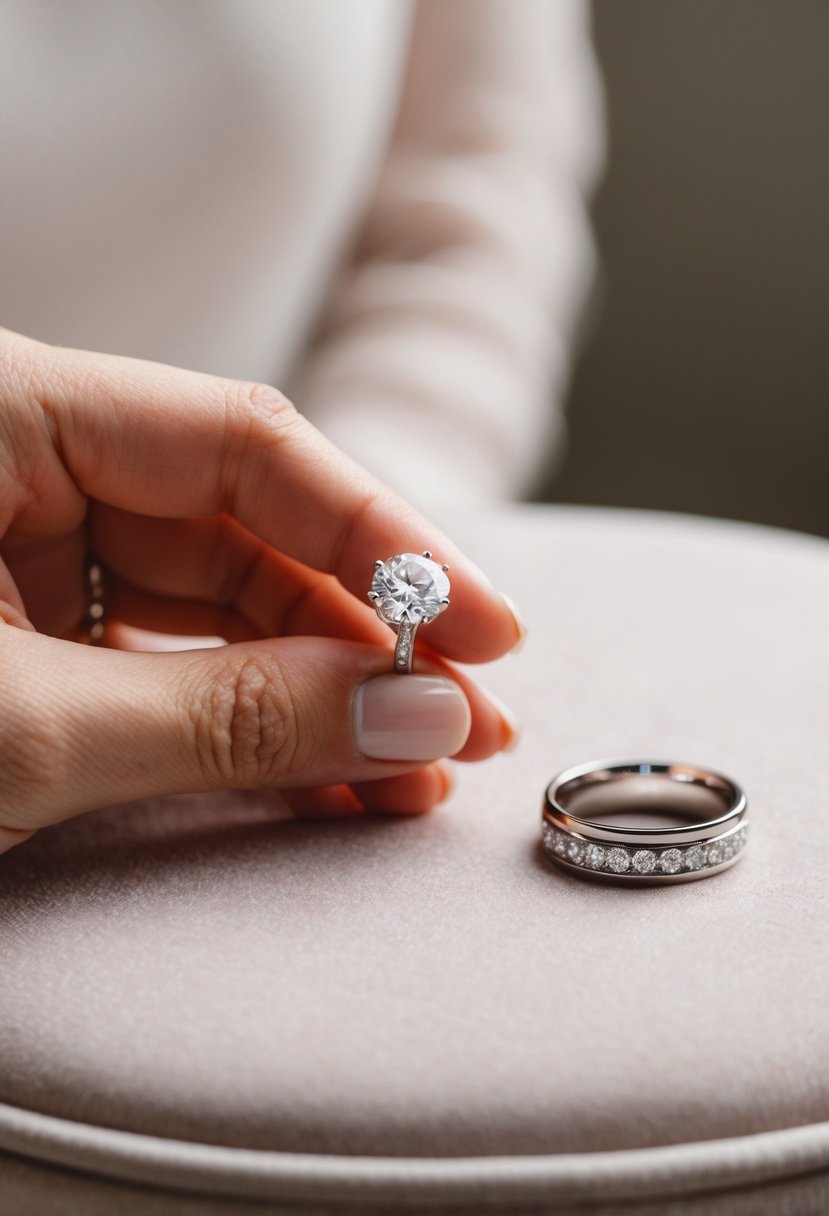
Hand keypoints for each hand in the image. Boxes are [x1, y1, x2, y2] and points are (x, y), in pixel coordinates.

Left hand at [0, 328, 521, 853]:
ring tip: (411, 770)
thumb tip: (414, 716)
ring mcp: (23, 547)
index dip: (382, 537)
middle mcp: (28, 461)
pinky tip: (326, 774)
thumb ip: (225, 716)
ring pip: (217, 606)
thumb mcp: (27, 729)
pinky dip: (244, 723)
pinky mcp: (27, 631)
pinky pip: (164, 661)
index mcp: (7, 412)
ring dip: (320, 694)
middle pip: (247, 530)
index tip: (479, 625)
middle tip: (464, 721)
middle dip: (364, 639)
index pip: (246, 443)